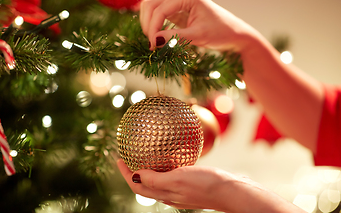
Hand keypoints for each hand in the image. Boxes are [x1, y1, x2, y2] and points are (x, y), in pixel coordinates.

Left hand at [117, 159, 304, 211]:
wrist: (232, 190)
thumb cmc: (206, 184)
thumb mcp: (178, 179)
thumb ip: (156, 179)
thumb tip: (134, 176)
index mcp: (165, 194)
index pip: (137, 186)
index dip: (126, 174)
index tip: (119, 159)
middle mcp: (170, 195)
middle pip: (145, 185)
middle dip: (134, 172)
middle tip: (129, 156)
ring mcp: (181, 191)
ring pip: (158, 181)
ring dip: (148, 170)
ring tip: (146, 155)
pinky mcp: (191, 185)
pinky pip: (172, 175)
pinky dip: (165, 167)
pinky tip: (171, 156)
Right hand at [140, 0, 257, 50]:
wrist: (233, 33)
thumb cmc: (220, 33)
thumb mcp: (198, 36)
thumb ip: (175, 38)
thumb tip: (154, 41)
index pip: (159, 10)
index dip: (153, 29)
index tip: (153, 47)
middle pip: (150, 5)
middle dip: (148, 26)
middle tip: (152, 46)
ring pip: (150, 8)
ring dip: (148, 24)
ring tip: (154, 42)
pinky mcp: (175, 7)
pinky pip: (157, 12)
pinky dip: (153, 24)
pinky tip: (157, 37)